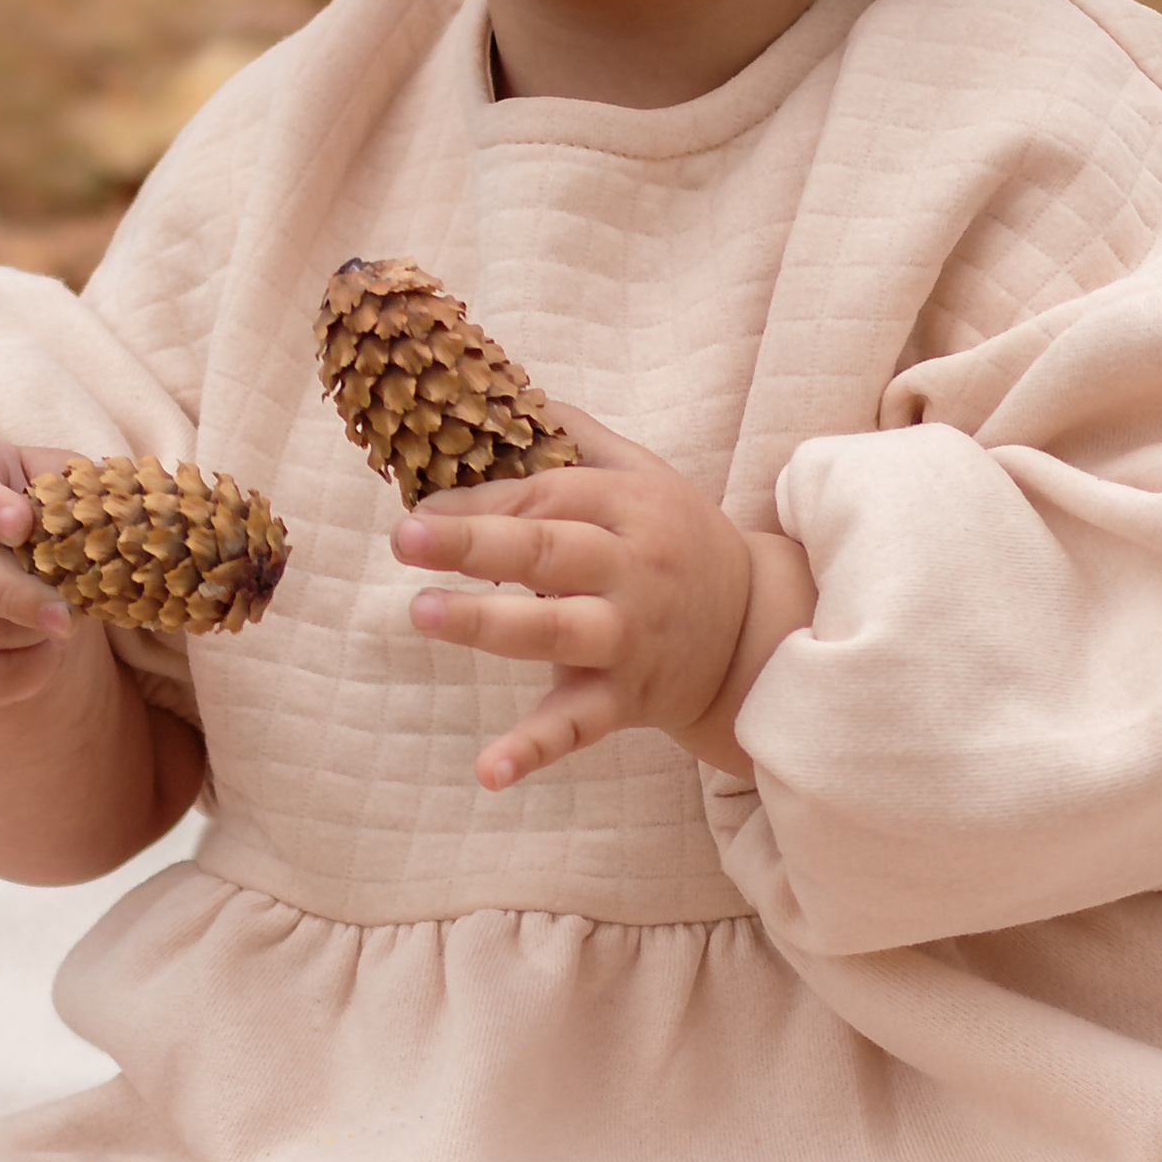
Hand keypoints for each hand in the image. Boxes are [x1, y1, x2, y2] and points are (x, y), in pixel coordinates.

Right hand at [0, 431, 90, 711]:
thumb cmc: (36, 518)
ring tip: (61, 625)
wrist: (2, 574)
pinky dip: (14, 674)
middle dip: (16, 594)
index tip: (21, 525)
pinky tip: (43, 657)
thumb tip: (129, 507)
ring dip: (23, 635)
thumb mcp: (55, 488)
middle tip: (67, 616)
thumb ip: (79, 490)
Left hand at [394, 413, 812, 789]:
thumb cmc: (678, 542)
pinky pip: (576, 726)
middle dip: (475, 542)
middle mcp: (631, 571)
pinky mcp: (625, 700)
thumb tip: (505, 388)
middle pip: (549, 549)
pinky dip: (533, 750)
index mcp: (630, 508)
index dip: (480, 498)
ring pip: (556, 631)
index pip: (547, 493)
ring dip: (489, 625)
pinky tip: (488, 772)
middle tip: (406, 537)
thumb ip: (578, 437)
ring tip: (423, 613)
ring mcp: (628, 639)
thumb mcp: (645, 475)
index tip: (419, 503)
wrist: (755, 632)